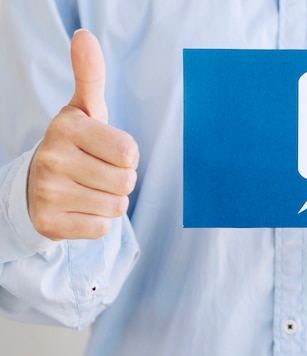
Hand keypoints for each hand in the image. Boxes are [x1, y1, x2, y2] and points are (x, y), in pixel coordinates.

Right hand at [27, 29, 138, 239]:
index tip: (106, 150)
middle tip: (98, 172)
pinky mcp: (49, 223)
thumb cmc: (76, 144)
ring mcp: (47, 192)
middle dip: (121, 180)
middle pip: (126, 182)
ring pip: (116, 207)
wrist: (39, 184)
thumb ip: (90, 75)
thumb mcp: (85, 109)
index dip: (126, 155)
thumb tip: (84, 36)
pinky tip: (78, 208)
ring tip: (89, 189)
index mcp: (66, 126)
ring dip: (110, 202)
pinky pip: (101, 229)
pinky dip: (97, 222)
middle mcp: (51, 157)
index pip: (130, 152)